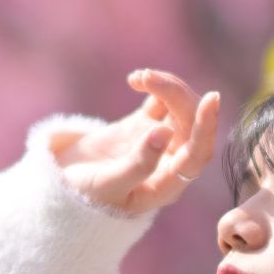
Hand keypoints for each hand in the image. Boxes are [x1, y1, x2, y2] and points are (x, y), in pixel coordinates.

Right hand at [52, 68, 219, 214]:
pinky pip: (161, 101)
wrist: (62, 186)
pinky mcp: (144, 125)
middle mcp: (170, 162)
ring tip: (139, 77)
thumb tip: (165, 132)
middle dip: (176, 95)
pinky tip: (136, 79)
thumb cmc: (86, 197)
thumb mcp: (109, 185)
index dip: (207, 127)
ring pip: (179, 108)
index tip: (211, 98)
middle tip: (147, 78)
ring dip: (166, 86)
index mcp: (168, 184)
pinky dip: (154, 85)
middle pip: (190, 123)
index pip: (198, 154)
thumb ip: (139, 164)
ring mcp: (159, 141)